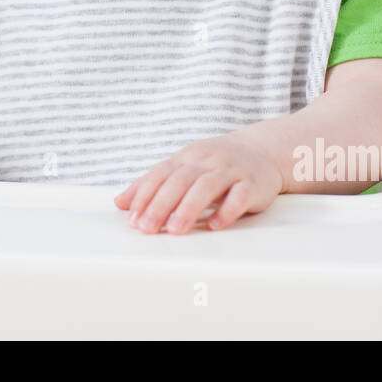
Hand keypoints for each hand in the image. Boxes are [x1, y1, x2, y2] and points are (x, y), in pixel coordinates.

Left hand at [113, 132, 283, 233]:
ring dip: (189, 208)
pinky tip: (213, 225)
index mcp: (186, 157)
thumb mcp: (182, 168)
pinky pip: (240, 196)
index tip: (133, 220)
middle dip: (161, 205)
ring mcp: (231, 171)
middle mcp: (206, 161)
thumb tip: (120, 203)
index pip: (161, 174)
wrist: (261, 151)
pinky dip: (226, 210)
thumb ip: (152, 184)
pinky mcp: (253, 184)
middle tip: (148, 229)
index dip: (145, 195)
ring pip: (207, 186)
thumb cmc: (214, 164)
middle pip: (180, 180)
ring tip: (175, 230)